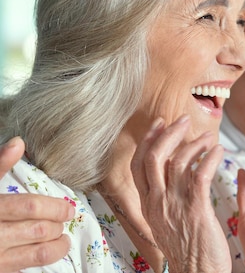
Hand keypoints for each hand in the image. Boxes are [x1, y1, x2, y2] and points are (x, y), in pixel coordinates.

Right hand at [0, 137, 73, 271]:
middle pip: (39, 229)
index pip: (30, 207)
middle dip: (57, 223)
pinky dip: (44, 260)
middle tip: (64, 219)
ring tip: (62, 238)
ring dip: (58, 244)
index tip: (67, 207)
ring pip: (39, 252)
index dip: (54, 207)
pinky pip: (28, 267)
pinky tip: (47, 252)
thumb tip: (18, 143)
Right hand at [130, 116, 230, 272]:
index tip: (160, 124)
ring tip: (209, 137)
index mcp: (148, 205)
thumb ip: (166, 194)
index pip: (139, 165)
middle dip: (169, 133)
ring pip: (177, 162)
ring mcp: (175, 206)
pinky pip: (200, 174)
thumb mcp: (167, 220)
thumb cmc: (188, 248)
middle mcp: (157, 203)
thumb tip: (172, 167)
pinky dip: (210, 157)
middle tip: (184, 119)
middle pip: (153, 157)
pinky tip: (219, 151)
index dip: (148, 141)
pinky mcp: (196, 209)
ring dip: (195, 143)